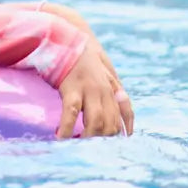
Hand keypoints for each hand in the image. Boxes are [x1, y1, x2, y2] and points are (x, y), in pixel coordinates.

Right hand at [26, 3, 133, 136]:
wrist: (63, 35)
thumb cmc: (79, 54)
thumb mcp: (101, 67)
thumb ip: (112, 84)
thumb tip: (122, 100)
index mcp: (110, 85)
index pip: (126, 110)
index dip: (126, 128)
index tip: (122, 142)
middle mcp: (103, 89)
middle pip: (111, 123)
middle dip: (103, 141)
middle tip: (92, 152)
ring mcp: (88, 89)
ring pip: (95, 122)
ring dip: (87, 139)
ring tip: (77, 148)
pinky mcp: (71, 88)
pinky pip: (71, 113)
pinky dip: (67, 128)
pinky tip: (60, 137)